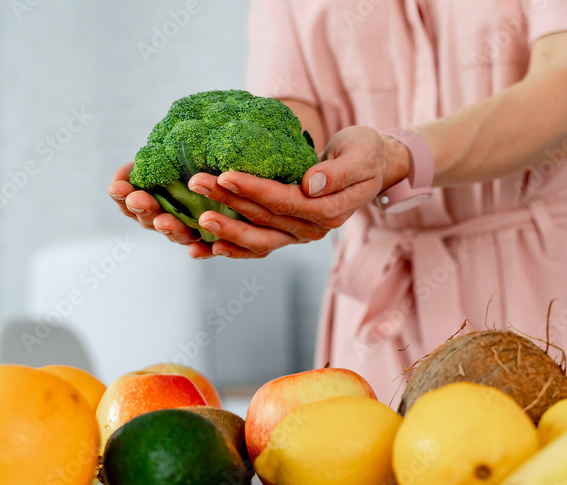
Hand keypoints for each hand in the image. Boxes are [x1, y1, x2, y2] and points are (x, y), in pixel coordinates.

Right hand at [108, 161, 202, 245]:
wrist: (221, 166)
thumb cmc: (188, 160)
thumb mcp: (166, 154)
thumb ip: (149, 160)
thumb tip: (135, 162)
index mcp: (148, 200)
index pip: (128, 201)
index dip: (121, 196)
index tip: (117, 188)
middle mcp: (164, 218)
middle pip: (148, 218)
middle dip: (142, 208)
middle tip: (137, 200)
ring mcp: (186, 230)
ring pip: (175, 233)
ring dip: (167, 228)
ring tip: (163, 222)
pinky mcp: (211, 238)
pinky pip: (205, 248)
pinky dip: (200, 251)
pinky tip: (195, 251)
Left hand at [184, 126, 409, 258]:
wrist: (371, 167)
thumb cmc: (365, 153)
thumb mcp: (360, 154)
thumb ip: (339, 171)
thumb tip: (312, 184)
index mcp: (329, 210)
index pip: (285, 201)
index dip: (254, 189)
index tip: (225, 175)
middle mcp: (312, 229)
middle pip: (264, 220)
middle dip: (228, 203)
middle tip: (197, 184)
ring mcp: (298, 235)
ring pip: (257, 239)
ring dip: (225, 231)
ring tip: (195, 221)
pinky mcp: (286, 233)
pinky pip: (256, 247)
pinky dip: (230, 249)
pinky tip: (202, 250)